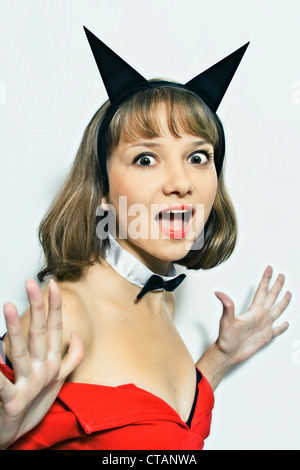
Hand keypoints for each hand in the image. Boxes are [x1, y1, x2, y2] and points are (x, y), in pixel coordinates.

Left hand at [0, 279, 83, 448]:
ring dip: (16, 329)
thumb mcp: (59, 378)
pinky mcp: (12, 401)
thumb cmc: (37, 401)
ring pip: (22, 352)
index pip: (56, 328)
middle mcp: (44, 371)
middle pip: (41, 334)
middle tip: (31, 284)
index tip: (52, 284)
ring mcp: (29, 385)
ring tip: (9, 306)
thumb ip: (72, 356)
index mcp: (53, 363)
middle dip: (38, 307)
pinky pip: (2, 384)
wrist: (20, 433)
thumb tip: (77, 334)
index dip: (54, 306)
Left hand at [214, 266, 291, 365]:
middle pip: (271, 297)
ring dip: (283, 302)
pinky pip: (277, 330)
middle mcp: (260, 316)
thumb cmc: (226, 338)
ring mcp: (264, 325)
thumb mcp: (226, 320)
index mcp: (253, 310)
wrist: (228, 353)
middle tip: (281, 275)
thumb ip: (226, 306)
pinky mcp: (266, 336)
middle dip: (277, 286)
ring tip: (288, 293)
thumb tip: (218, 293)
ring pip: (277, 310)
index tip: (269, 269)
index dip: (266, 279)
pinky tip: (286, 323)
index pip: (262, 291)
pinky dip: (283, 327)